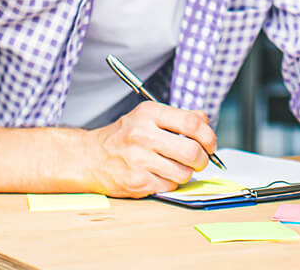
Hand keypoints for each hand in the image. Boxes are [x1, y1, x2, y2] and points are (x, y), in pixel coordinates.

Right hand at [77, 101, 218, 197]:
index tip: (210, 144)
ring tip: (175, 167)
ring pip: (183, 173)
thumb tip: (205, 121)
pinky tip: (160, 175)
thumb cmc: (122, 136)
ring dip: (186, 173)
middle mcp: (143, 135)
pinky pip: (169, 186)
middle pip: (192, 151)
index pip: (192, 122)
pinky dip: (170, 183)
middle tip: (200, 161)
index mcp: (149, 114)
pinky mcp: (136, 182)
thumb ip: (178, 117)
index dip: (208, 136)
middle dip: (203, 160)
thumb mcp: (147, 116)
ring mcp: (139, 160)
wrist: (89, 157)